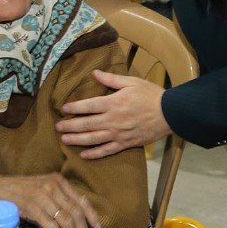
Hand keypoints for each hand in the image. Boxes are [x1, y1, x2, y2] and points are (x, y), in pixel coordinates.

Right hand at [0, 173, 100, 227]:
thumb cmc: (19, 194)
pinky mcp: (30, 205)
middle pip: (75, 212)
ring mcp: (41, 195)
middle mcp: (52, 186)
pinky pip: (49, 222)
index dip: (91, 215)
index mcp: (58, 181)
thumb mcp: (43, 192)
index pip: (81, 199)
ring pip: (64, 219)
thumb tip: (76, 221)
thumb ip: (59, 201)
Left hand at [56, 70, 170, 158]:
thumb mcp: (131, 82)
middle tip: (57, 127)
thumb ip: (111, 79)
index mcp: (113, 103)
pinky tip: (84, 155)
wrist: (169, 113)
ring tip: (64, 140)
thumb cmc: (150, 95)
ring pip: (92, 139)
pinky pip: (106, 151)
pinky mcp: (125, 144)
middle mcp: (112, 120)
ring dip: (77, 140)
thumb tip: (94, 73)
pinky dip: (94, 154)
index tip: (63, 109)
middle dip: (70, 126)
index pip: (88, 106)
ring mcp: (118, 134)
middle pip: (86, 124)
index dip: (73, 107)